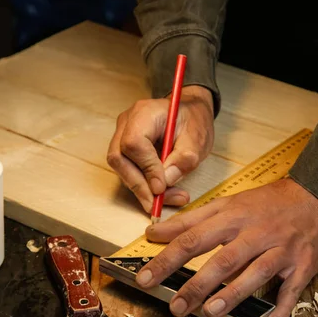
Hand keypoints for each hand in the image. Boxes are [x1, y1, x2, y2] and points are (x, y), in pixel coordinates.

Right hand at [107, 85, 213, 212]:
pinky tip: (163, 194)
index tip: (161, 187)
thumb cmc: (194, 120)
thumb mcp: (198, 138)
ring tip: (167, 199)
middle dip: (138, 185)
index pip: (134, 143)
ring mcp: (122, 134)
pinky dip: (143, 186)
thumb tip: (164, 183)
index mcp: (145, 113)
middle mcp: (127, 122)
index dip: (146, 167)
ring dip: (141, 189)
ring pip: (121, 168)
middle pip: (119, 158)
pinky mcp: (125, 148)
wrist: (190, 111)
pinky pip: (127, 170)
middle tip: (156, 205)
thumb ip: (183, 159)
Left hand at [136, 178, 317, 316]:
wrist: (314, 198)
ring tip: (211, 312)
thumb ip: (190, 219)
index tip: (145, 278)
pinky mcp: (302, 265)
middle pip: (223, 259)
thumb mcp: (227, 203)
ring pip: (256, 273)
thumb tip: (153, 232)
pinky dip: (281, 308)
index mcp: (233, 217)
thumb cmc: (265, 203)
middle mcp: (255, 233)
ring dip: (234, 294)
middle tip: (176, 306)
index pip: (193, 238)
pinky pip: (292, 289)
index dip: (167, 259)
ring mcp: (280, 250)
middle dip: (197, 284)